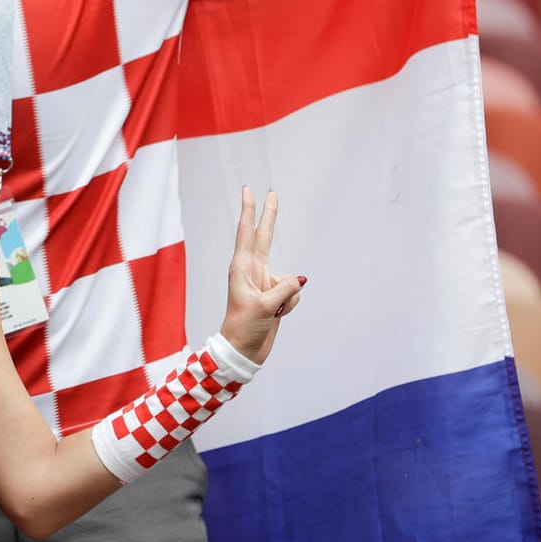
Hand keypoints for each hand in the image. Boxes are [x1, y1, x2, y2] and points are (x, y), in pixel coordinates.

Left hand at [218, 188, 304, 364]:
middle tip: (272, 193)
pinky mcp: (275, 295)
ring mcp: (264, 282)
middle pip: (264, 238)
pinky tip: (277, 315)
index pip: (247, 233)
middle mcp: (252, 271)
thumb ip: (283, 289)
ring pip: (289, 280)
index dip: (250, 211)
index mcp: (241, 268)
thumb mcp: (263, 306)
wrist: (244, 351)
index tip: (250, 190)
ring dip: (287, 298)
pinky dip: (289, 305)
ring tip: (270, 313)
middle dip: (268, 216)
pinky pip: (293, 294)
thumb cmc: (244, 327)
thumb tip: (299, 280)